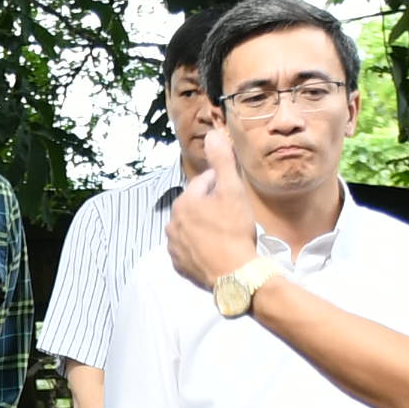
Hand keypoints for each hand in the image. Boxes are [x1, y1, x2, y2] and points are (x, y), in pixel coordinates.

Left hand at [163, 155, 260, 288]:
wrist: (235, 274)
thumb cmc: (234, 230)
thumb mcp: (232, 190)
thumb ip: (221, 161)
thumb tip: (211, 133)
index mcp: (183, 202)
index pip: (205, 183)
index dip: (223, 186)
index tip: (236, 196)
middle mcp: (172, 223)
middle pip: (197, 206)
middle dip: (213, 207)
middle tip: (233, 217)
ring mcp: (174, 246)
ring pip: (193, 228)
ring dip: (206, 227)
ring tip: (226, 235)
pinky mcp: (179, 265)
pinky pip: (191, 249)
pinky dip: (202, 247)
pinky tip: (217, 250)